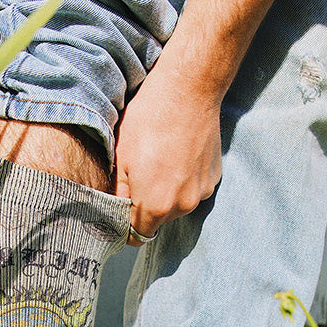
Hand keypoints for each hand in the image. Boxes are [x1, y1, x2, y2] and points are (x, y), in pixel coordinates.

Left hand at [113, 59, 222, 245]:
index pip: (137, 237)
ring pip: (175, 206)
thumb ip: (118, 194)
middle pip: (157, 222)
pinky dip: (183, 181)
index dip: (125, 229)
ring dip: (165, 193)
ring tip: (159, 162)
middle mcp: (182, 207)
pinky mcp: (213, 179)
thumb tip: (114, 212)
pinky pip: (192, 190)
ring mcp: (201, 193)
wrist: (188, 89)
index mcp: (155, 207)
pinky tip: (177, 156)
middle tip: (138, 176)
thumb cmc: (148, 120)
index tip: (120, 214)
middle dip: (145, 207)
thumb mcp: (121, 158)